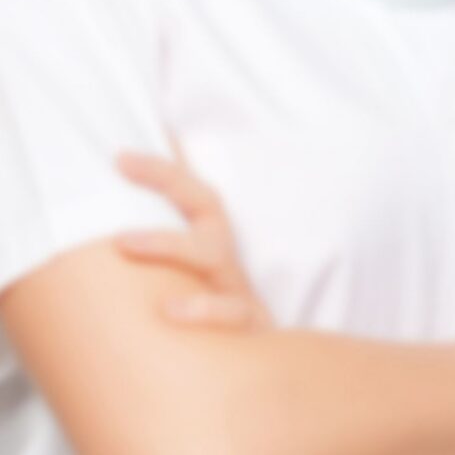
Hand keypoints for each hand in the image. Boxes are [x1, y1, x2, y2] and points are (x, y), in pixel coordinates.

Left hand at [112, 151, 274, 329]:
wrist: (259, 377)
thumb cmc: (213, 330)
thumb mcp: (190, 292)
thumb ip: (165, 261)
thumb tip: (115, 231)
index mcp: (213, 249)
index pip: (193, 196)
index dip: (163, 171)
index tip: (119, 156)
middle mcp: (226, 263)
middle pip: (209, 209)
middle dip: (169, 182)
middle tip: (121, 167)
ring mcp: (238, 292)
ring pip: (212, 256)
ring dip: (168, 244)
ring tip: (123, 242)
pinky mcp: (248, 327)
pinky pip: (231, 313)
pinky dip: (203, 311)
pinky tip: (169, 313)